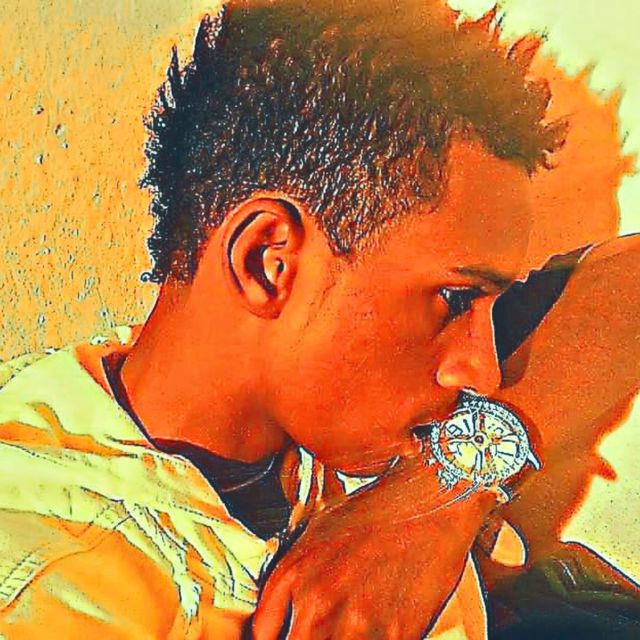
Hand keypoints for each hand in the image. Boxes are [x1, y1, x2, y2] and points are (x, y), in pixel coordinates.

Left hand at [252, 457, 496, 639]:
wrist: (427, 500)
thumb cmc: (374, 512)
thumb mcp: (316, 532)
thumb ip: (291, 577)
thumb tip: (277, 616)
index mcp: (293, 574)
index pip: (262, 633)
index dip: (276, 636)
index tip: (291, 630)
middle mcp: (317, 602)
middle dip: (301, 639)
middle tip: (323, 627)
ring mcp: (356, 623)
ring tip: (353, 623)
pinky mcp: (396, 635)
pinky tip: (378, 628)